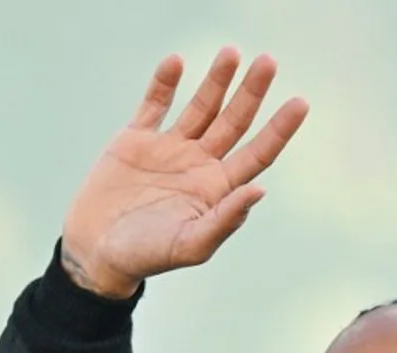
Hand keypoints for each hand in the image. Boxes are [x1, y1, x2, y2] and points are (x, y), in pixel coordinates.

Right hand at [60, 47, 308, 297]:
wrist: (96, 251)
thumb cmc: (147, 256)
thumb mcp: (191, 244)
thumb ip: (225, 219)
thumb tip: (259, 190)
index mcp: (218, 189)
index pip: (258, 153)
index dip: (279, 129)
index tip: (300, 102)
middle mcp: (199, 164)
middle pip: (234, 122)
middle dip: (251, 93)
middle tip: (267, 62)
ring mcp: (169, 149)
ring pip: (201, 107)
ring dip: (216, 81)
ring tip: (231, 52)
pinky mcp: (136, 141)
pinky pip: (154, 104)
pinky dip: (164, 84)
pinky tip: (176, 62)